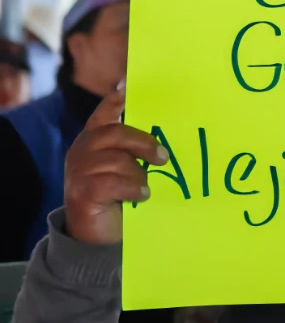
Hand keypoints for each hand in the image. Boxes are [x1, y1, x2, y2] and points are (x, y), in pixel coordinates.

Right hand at [62, 89, 165, 245]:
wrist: (98, 236)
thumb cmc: (120, 197)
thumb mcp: (129, 167)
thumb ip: (137, 148)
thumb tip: (168, 129)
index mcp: (95, 139)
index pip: (105, 111)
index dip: (117, 98)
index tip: (130, 85)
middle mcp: (82, 150)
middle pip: (115, 133)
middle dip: (144, 143)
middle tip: (163, 158)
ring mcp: (79, 171)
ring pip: (117, 160)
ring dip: (138, 175)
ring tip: (146, 188)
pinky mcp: (81, 192)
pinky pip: (112, 183)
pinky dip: (132, 189)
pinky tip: (141, 196)